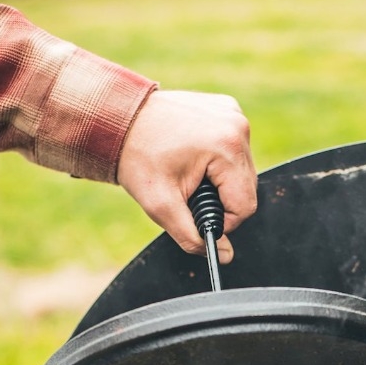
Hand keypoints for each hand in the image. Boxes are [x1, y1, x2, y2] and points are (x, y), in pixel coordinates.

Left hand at [117, 89, 256, 261]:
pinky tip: (193, 155)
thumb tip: (224, 256)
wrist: (119, 120)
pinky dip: (217, 159)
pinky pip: (234, 148)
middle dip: (219, 198)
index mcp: (227, 147)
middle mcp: (237, 126)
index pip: (245, 206)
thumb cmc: (137, 157)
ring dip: (220, 180)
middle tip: (188, 192)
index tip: (195, 213)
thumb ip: (194, 237)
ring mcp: (233, 114)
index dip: (222, 220)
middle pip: (246, 187)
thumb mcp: (161, 206)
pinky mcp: (227, 109)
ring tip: (188, 172)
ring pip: (242, 169)